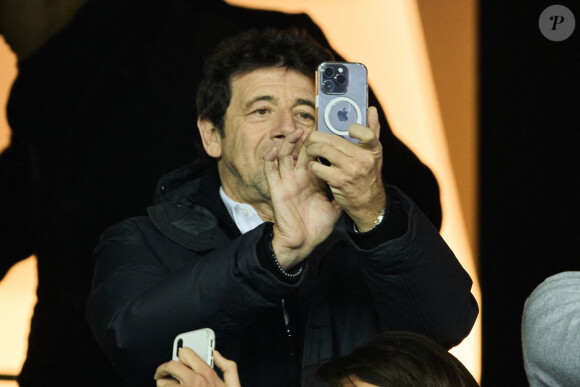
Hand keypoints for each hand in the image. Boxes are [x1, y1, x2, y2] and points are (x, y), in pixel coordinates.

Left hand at [154, 348, 239, 386]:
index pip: (186, 353)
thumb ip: (228, 366)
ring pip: (162, 383)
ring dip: (163, 385)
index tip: (178, 359)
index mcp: (207, 373)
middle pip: (170, 365)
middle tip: (162, 373)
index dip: (180, 355)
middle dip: (163, 369)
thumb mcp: (234, 386)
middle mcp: (194, 381)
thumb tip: (216, 354)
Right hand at [264, 129, 341, 268]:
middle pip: (301, 151)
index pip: (316, 157)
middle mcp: (299, 177)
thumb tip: (355, 186)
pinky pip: (270, 170)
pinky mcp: (277, 188)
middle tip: (313, 126)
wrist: (303, 241)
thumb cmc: (317, 226)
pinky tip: (274, 149)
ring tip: (296, 132)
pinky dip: (270, 159)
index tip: (328, 131)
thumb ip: (341, 195)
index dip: (320, 144)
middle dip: (306, 139)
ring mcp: (287, 181)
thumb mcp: (334, 208)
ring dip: (288, 143)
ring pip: (285, 156)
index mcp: (313, 180)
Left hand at [306, 106, 386, 231]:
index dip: (356, 129)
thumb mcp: (374, 154)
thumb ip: (373, 131)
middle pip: (335, 140)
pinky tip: (313, 165)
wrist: (368, 203)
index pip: (367, 134)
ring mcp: (351, 170)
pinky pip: (318, 167)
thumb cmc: (368, 175)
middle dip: (318, 136)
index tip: (348, 129)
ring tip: (310, 150)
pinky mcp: (339, 181)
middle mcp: (363, 159)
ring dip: (312, 148)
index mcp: (372, 150)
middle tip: (312, 138)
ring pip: (323, 150)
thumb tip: (371, 109)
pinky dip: (312, 165)